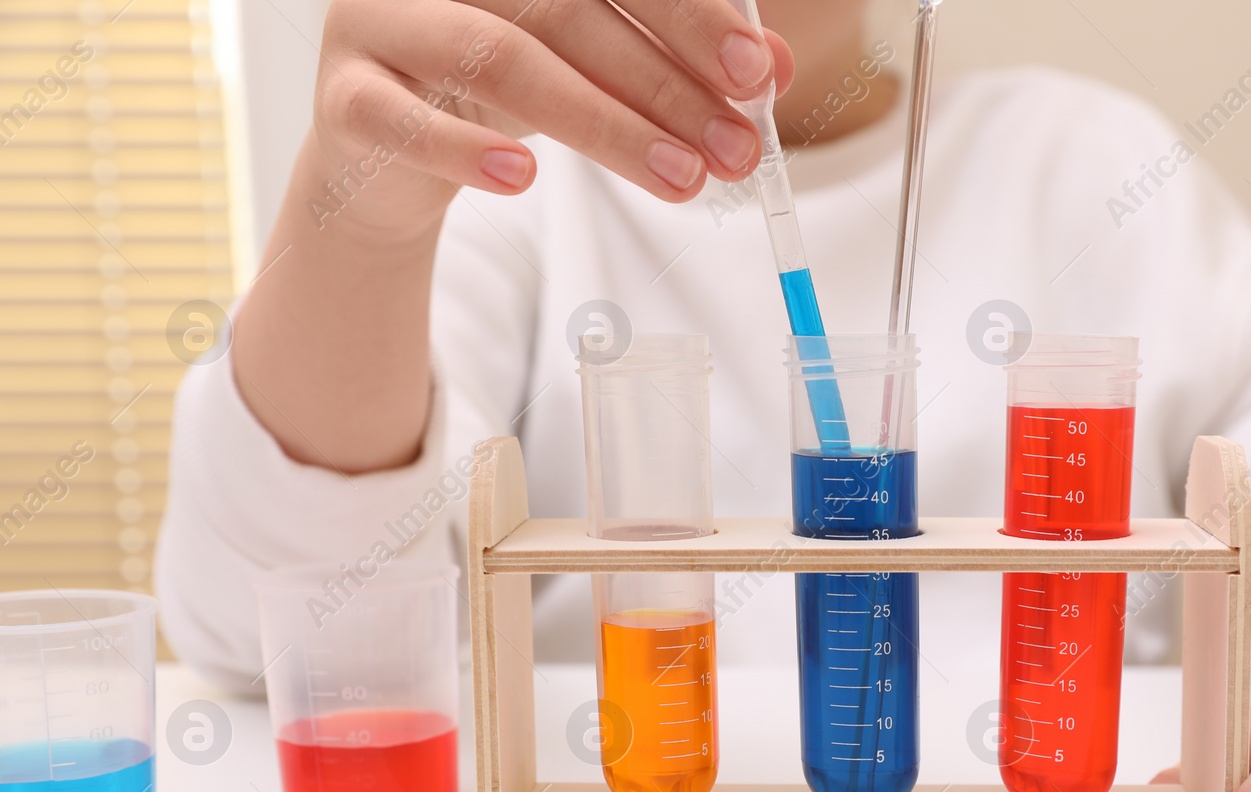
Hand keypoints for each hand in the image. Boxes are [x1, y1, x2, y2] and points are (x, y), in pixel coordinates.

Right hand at [309, 0, 794, 234]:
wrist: (383, 163)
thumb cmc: (496, 96)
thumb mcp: (593, 72)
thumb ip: (673, 64)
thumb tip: (771, 73)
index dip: (689, 19)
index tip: (757, 77)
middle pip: (566, 11)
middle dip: (666, 86)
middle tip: (734, 150)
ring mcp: (382, 23)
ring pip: (502, 59)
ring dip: (603, 124)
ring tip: (679, 179)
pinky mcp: (344, 98)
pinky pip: (404, 122)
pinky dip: (469, 151)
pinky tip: (528, 182)